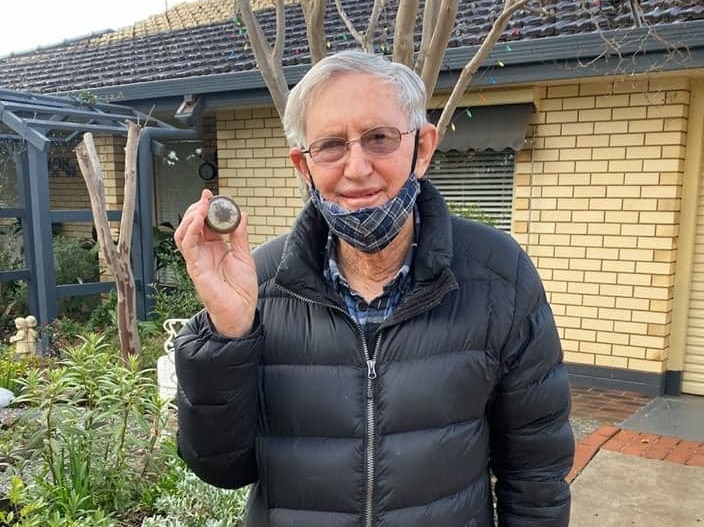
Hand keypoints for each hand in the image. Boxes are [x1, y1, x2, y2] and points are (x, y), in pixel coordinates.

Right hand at [174, 189, 257, 336]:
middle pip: (192, 225)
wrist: (241, 311)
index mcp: (215, 248)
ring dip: (190, 217)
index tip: (211, 195)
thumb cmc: (241, 289)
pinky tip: (198, 220)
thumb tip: (242, 215)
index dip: (206, 209)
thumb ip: (240, 236)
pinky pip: (188, 245)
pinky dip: (191, 230)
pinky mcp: (195, 267)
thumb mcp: (244, 256)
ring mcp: (197, 259)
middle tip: (206, 198)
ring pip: (184, 232)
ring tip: (201, 207)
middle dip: (196, 208)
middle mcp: (204, 252)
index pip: (206, 223)